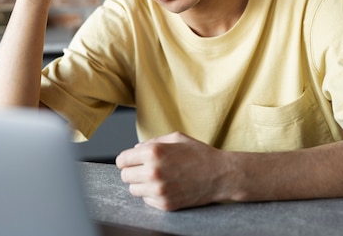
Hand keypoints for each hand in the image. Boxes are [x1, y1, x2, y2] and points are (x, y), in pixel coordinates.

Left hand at [115, 132, 230, 210]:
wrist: (220, 175)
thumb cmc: (199, 154)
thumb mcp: (176, 138)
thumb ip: (152, 142)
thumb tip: (135, 150)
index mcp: (153, 152)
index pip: (122, 160)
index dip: (126, 160)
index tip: (131, 161)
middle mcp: (153, 172)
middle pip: (124, 176)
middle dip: (132, 171)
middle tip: (144, 169)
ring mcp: (159, 190)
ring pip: (133, 190)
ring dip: (141, 184)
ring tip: (156, 178)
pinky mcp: (165, 204)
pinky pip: (146, 200)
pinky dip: (152, 194)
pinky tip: (165, 186)